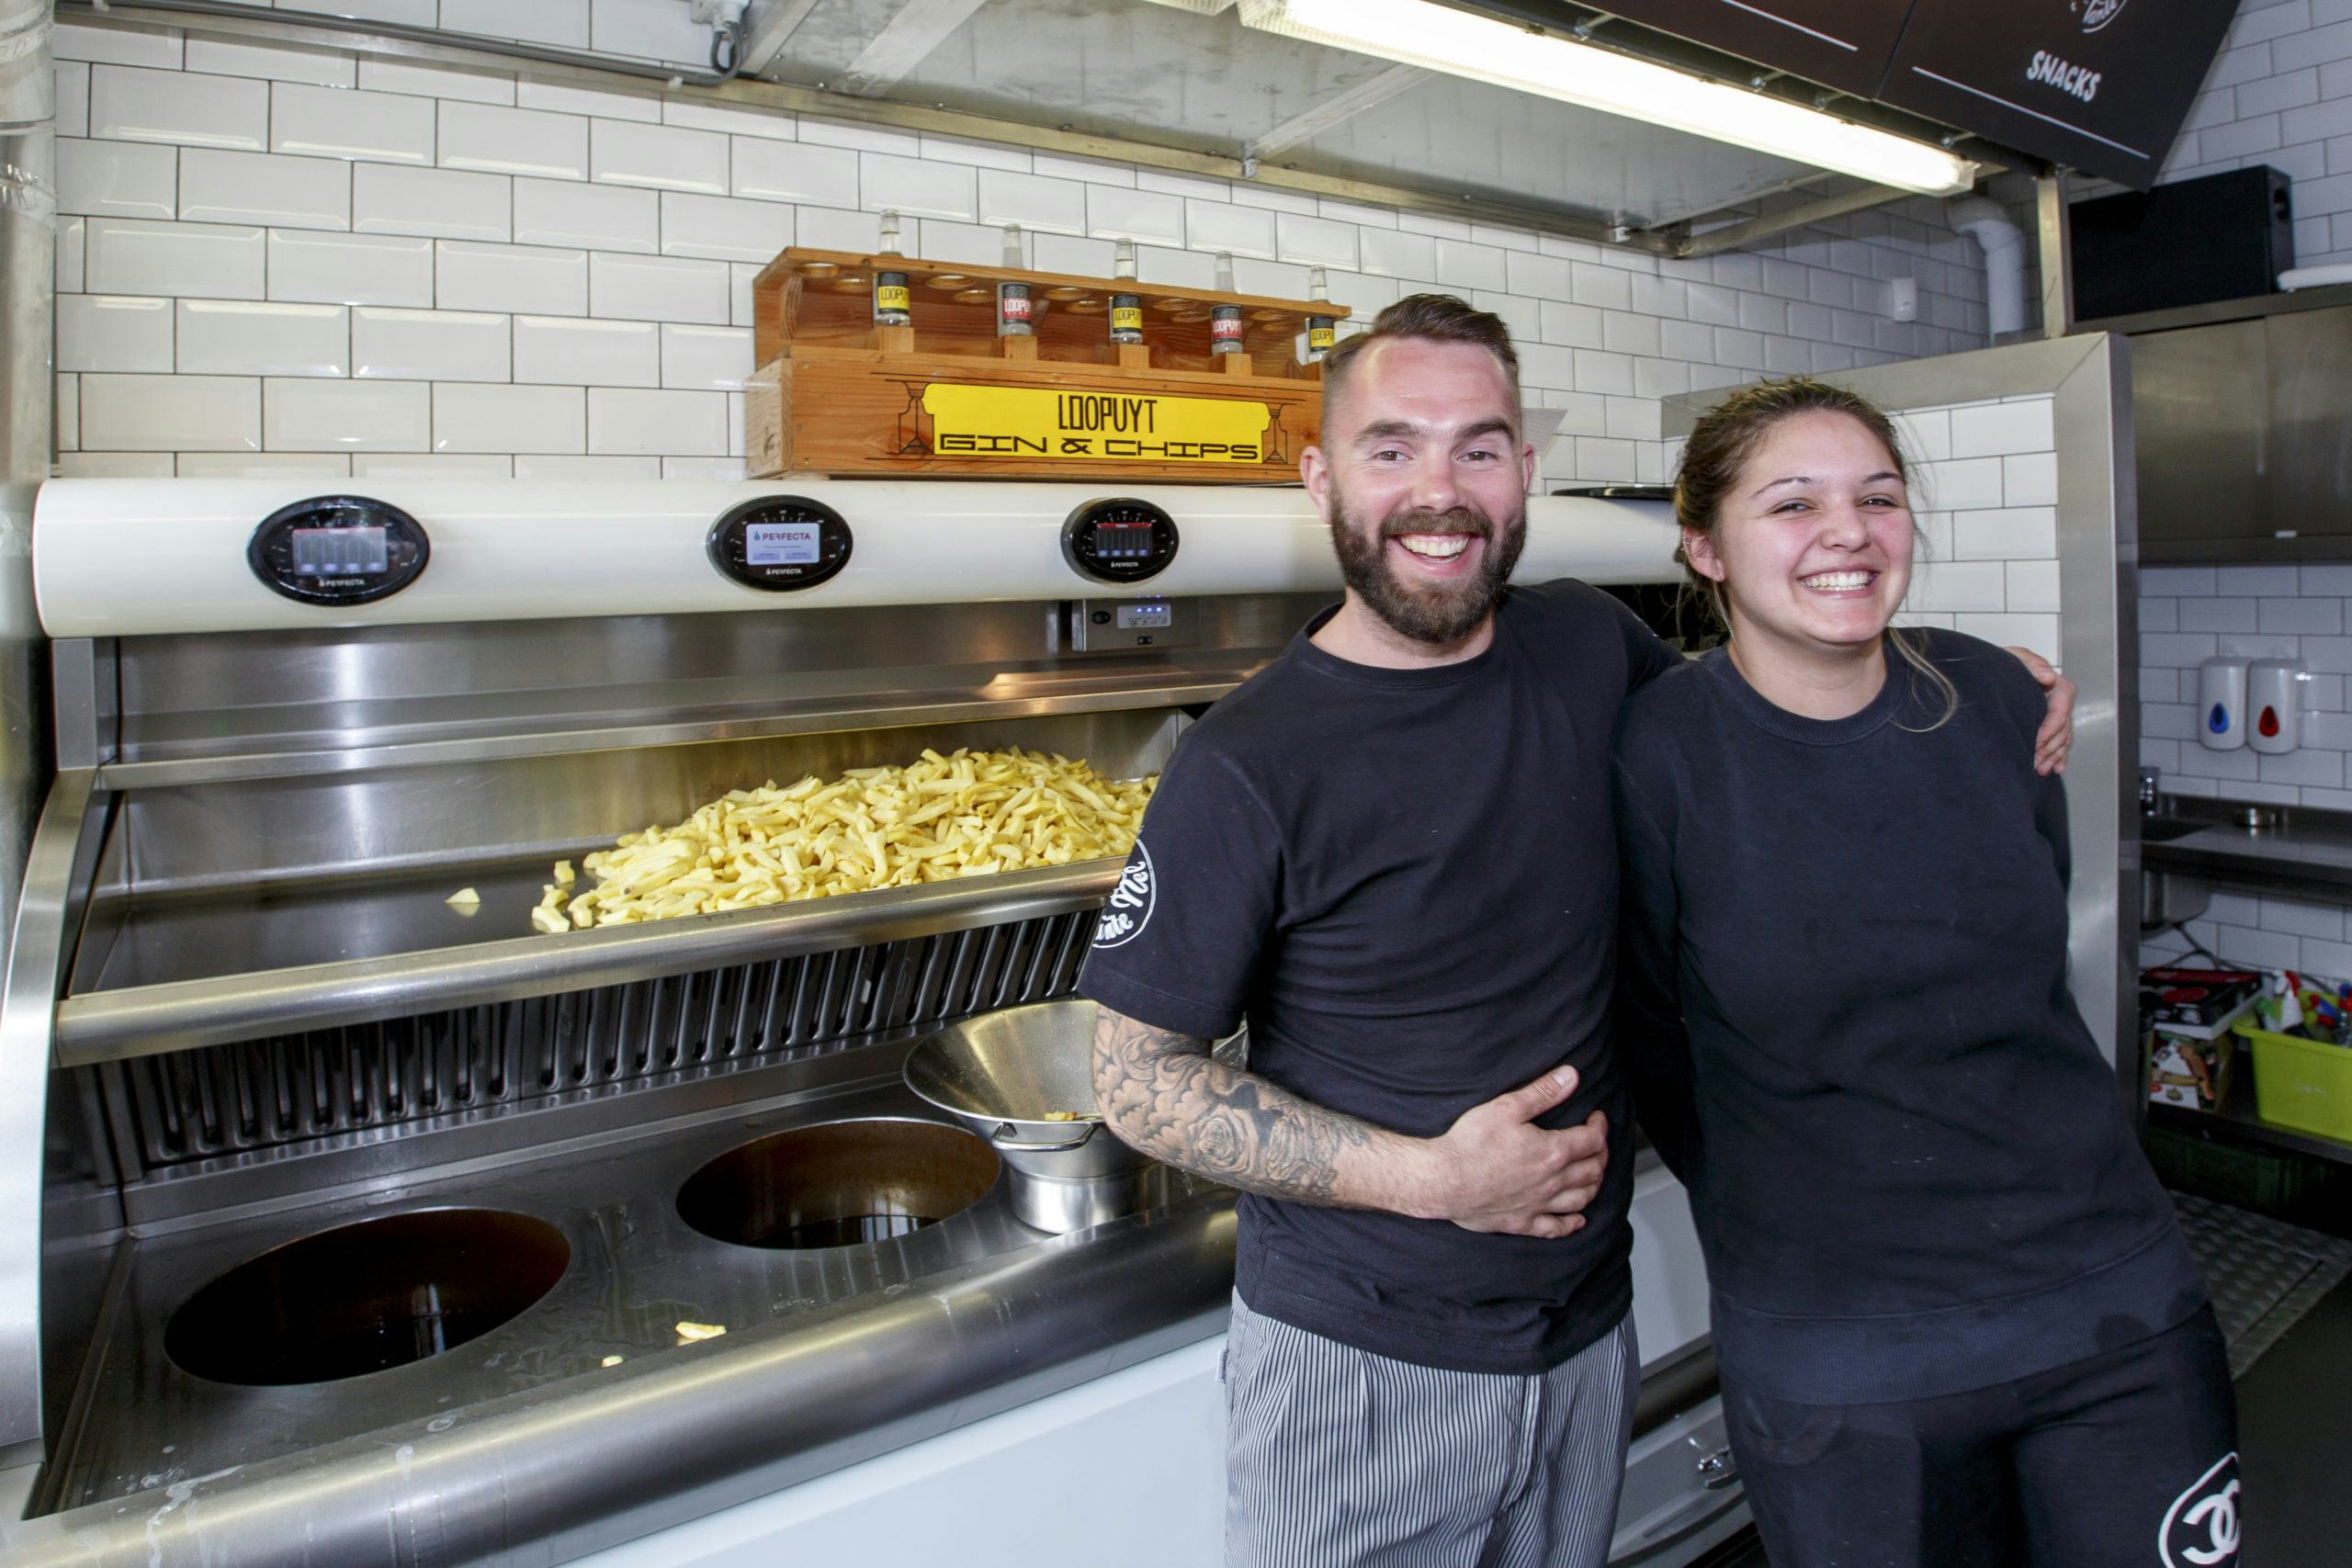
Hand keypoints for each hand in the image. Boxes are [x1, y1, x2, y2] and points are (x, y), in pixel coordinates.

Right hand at [1416, 1066, 1608, 1238]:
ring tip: (1593, 1175)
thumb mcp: (1507, 1107)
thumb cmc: (1471, 1143)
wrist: (1443, 1180)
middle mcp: (1552, 1181)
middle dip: (1601, 1154)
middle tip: (1597, 1144)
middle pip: (1592, 1170)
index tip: (1596, 1118)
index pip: (1592, 1140)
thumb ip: (1543, 1092)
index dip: (1600, 1126)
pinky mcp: (1522, 1222)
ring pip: (1581, 1199)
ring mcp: (1539, 1205)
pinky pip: (1556, 1228)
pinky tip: (1578, 1219)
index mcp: (1553, 1151)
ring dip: (1593, 1185)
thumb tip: (1571, 1076)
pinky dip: (1573, 1224)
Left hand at [2006, 646, 2075, 775]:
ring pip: (2062, 739)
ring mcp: (2054, 715)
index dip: (2051, 728)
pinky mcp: (2048, 726)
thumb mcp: (2016, 657)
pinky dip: (2058, 757)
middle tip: (2034, 762)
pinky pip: (2059, 744)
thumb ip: (2033, 663)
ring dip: (2053, 756)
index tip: (2036, 741)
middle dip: (2050, 748)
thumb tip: (2050, 676)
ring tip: (2040, 770)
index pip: (2061, 709)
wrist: (1990, 671)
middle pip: (2063, 728)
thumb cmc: (2004, 663)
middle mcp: (2059, 702)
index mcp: (2056, 686)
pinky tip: (2054, 769)